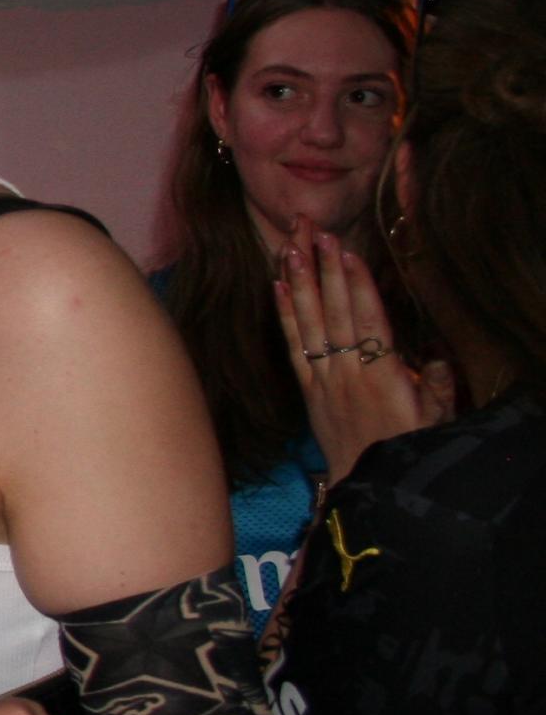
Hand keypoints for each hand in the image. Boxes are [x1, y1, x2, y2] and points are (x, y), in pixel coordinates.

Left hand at [275, 218, 446, 482]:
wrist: (370, 482)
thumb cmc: (409, 447)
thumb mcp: (436, 418)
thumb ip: (438, 384)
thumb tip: (437, 357)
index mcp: (383, 375)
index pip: (368, 320)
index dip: (357, 285)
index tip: (347, 252)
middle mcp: (348, 371)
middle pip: (335, 312)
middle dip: (325, 270)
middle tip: (315, 233)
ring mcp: (324, 379)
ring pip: (309, 323)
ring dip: (299, 284)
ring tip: (290, 249)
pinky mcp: (308, 389)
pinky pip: (293, 347)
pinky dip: (284, 316)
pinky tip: (276, 289)